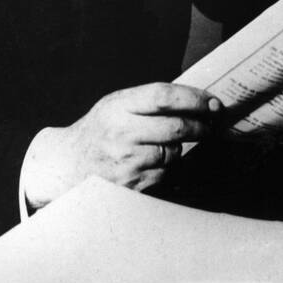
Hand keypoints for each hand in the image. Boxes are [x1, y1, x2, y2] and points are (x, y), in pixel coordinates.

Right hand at [23, 82, 221, 210]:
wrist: (68, 164)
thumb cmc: (101, 129)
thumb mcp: (117, 104)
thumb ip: (150, 100)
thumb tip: (198, 99)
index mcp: (118, 106)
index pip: (164, 97)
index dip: (195, 99)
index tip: (214, 103)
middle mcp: (121, 133)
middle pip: (177, 128)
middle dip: (202, 126)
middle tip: (211, 124)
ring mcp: (126, 162)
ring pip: (174, 152)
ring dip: (179, 148)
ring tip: (164, 143)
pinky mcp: (131, 185)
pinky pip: (165, 173)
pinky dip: (166, 167)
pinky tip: (151, 161)